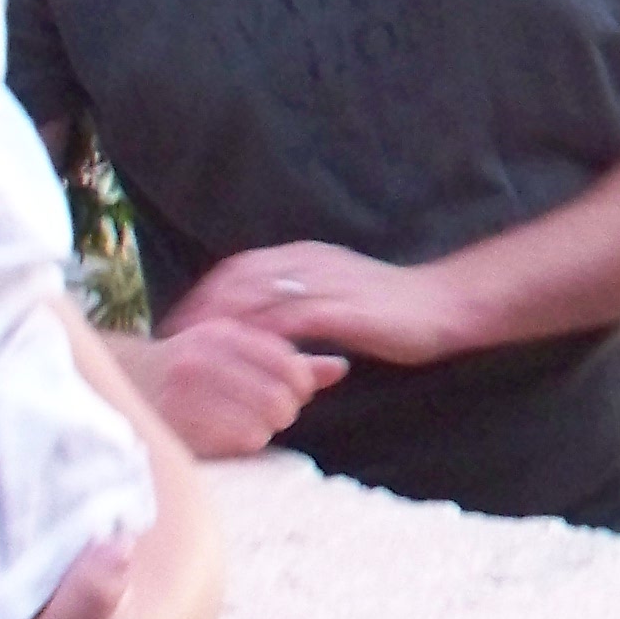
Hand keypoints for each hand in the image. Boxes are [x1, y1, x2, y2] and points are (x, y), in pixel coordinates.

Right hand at [111, 319, 341, 459]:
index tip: (294, 391)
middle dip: (283, 410)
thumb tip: (340, 368)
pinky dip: (240, 444)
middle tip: (270, 412)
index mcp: (222, 334)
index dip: (301, 383)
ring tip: (244, 423)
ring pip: (260, 425)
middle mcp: (203, 360)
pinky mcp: (175, 428)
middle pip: (279, 399)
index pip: (287, 362)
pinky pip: (236, 443)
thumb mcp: (234, 352)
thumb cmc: (189, 369)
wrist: (119, 383)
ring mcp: (185, 396)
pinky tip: (226, 435)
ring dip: (261, 430)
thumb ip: (289, 360)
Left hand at [169, 241, 454, 370]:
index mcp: (306, 256)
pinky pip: (285, 323)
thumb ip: (304, 302)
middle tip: (174, 343)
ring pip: (254, 297)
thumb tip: (269, 323)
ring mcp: (323, 283)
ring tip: (195, 356)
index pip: (239, 268)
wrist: (445, 305)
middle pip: (236, 279)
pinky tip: (238, 362)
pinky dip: (257, 340)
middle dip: (201, 310)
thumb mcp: (339, 294)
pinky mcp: (338, 309)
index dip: (206, 294)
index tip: (183, 324)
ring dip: (220, 326)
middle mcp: (308, 262)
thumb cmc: (395, 308)